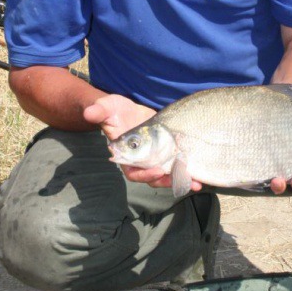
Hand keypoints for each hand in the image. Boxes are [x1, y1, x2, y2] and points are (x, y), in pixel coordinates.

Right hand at [87, 95, 202, 190]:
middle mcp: (141, 162)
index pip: (134, 172)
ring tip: (198, 182)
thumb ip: (99, 110)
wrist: (126, 110)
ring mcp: (155, 159)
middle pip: (154, 179)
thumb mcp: (106, 107)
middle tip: (184, 180)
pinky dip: (189, 170)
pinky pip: (178, 166)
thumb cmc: (113, 110)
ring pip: (168, 175)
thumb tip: (89, 112)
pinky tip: (202, 173)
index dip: (145, 174)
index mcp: (126, 157)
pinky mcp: (167, 153)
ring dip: (182, 179)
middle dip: (169, 181)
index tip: (157, 170)